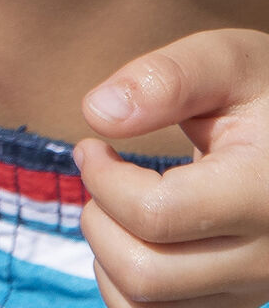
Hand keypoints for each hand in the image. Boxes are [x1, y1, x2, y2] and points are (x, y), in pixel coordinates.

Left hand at [76, 30, 268, 307]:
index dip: (102, 178)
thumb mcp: (225, 60)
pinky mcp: (243, 299)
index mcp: (263, 191)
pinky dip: (130, 288)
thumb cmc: (262, 91)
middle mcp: (268, 255)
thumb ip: (164, 78)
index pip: (156, 214)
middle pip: (147, 274)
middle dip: (98, 220)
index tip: (93, 145)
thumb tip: (98, 114)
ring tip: (116, 205)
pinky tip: (133, 237)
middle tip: (102, 174)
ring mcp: (258, 287)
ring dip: (108, 258)